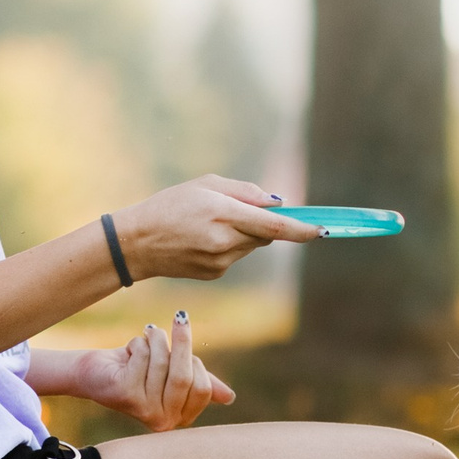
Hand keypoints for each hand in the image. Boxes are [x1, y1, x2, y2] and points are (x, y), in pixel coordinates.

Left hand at [75, 311, 234, 431]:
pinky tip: (128, 350)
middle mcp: (163, 421)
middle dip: (183, 342)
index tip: (184, 349)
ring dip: (156, 339)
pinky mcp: (125, 394)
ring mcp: (143, 410)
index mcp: (178, 418)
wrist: (92, 372)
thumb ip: (198, 383)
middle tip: (180, 316)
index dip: (195, 363)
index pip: (202, 389)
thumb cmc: (135, 370)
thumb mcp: (170, 374)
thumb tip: (229, 397)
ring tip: (147, 333)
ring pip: (163, 363)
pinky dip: (137, 344)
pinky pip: (143, 358)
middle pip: (185, 376)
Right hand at [109, 176, 315, 282]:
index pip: (274, 226)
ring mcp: (221, 262)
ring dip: (246, 233)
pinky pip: (236, 256)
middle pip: (267, 234)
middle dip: (267, 223)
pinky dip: (231, 245)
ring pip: (252, 245)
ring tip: (212, 223)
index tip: (322, 230)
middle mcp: (225, 242)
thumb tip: (277, 203)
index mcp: (223, 215)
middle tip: (245, 210)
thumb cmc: (169, 205)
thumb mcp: (206, 184)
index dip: (302, 229)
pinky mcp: (215, 273)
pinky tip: (203, 238)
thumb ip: (245, 191)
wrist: (136, 243)